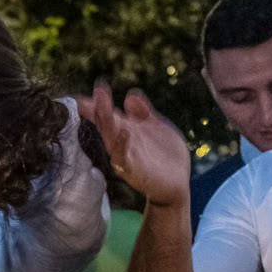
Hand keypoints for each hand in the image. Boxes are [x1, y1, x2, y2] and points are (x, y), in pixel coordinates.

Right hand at [78, 84, 190, 209]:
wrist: (176, 183)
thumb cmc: (165, 156)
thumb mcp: (157, 126)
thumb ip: (143, 112)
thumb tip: (130, 95)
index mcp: (126, 129)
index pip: (108, 114)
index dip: (98, 102)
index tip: (95, 88)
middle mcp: (122, 142)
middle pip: (106, 123)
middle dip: (100, 107)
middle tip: (98, 91)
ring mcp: (126, 156)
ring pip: (111, 138)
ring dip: (106, 121)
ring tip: (103, 104)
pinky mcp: (133, 171)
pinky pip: (123, 158)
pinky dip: (121, 146)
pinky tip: (125, 132)